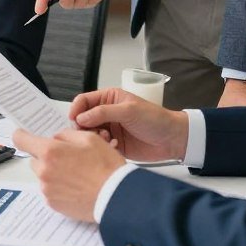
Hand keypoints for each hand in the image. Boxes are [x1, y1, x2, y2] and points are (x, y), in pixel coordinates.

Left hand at [12, 128, 124, 221]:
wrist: (115, 197)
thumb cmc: (105, 168)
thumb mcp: (88, 138)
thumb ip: (66, 135)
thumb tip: (56, 138)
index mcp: (50, 152)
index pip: (20, 139)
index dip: (22, 135)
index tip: (25, 134)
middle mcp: (44, 172)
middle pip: (34, 159)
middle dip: (46, 156)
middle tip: (66, 157)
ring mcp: (47, 190)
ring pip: (43, 175)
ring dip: (53, 172)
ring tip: (76, 173)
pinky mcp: (53, 204)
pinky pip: (49, 190)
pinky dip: (58, 187)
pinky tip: (76, 186)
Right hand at [68, 87, 188, 162]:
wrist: (172, 139)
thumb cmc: (154, 119)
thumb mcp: (128, 111)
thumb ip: (103, 112)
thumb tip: (81, 117)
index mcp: (109, 98)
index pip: (84, 101)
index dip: (76, 109)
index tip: (74, 119)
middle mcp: (106, 113)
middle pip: (83, 119)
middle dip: (84, 126)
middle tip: (90, 133)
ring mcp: (109, 129)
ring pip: (90, 134)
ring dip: (94, 138)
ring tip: (106, 139)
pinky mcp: (113, 144)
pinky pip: (99, 146)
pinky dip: (103, 147)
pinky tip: (114, 147)